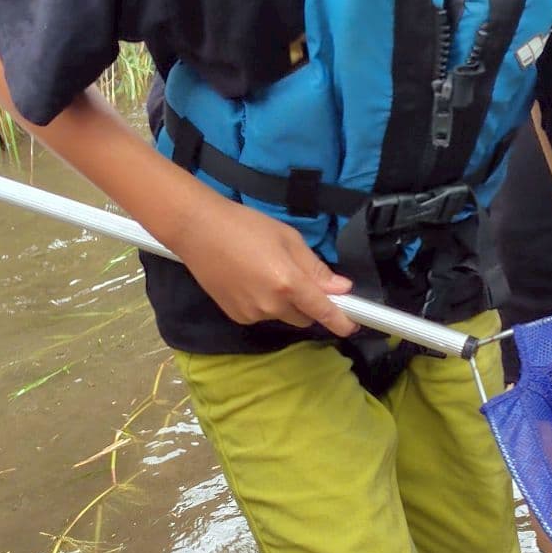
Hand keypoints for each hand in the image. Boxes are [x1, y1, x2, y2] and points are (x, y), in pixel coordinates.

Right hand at [170, 186, 357, 335]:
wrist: (198, 230)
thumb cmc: (245, 226)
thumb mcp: (288, 238)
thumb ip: (315, 267)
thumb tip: (341, 288)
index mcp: (287, 282)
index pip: (322, 310)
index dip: (341, 321)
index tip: (353, 326)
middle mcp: (271, 305)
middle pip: (304, 317)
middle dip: (308, 304)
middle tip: (297, 278)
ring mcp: (252, 314)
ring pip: (282, 316)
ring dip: (284, 304)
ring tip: (265, 273)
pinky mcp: (236, 317)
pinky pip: (262, 316)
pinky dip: (264, 304)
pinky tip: (249, 281)